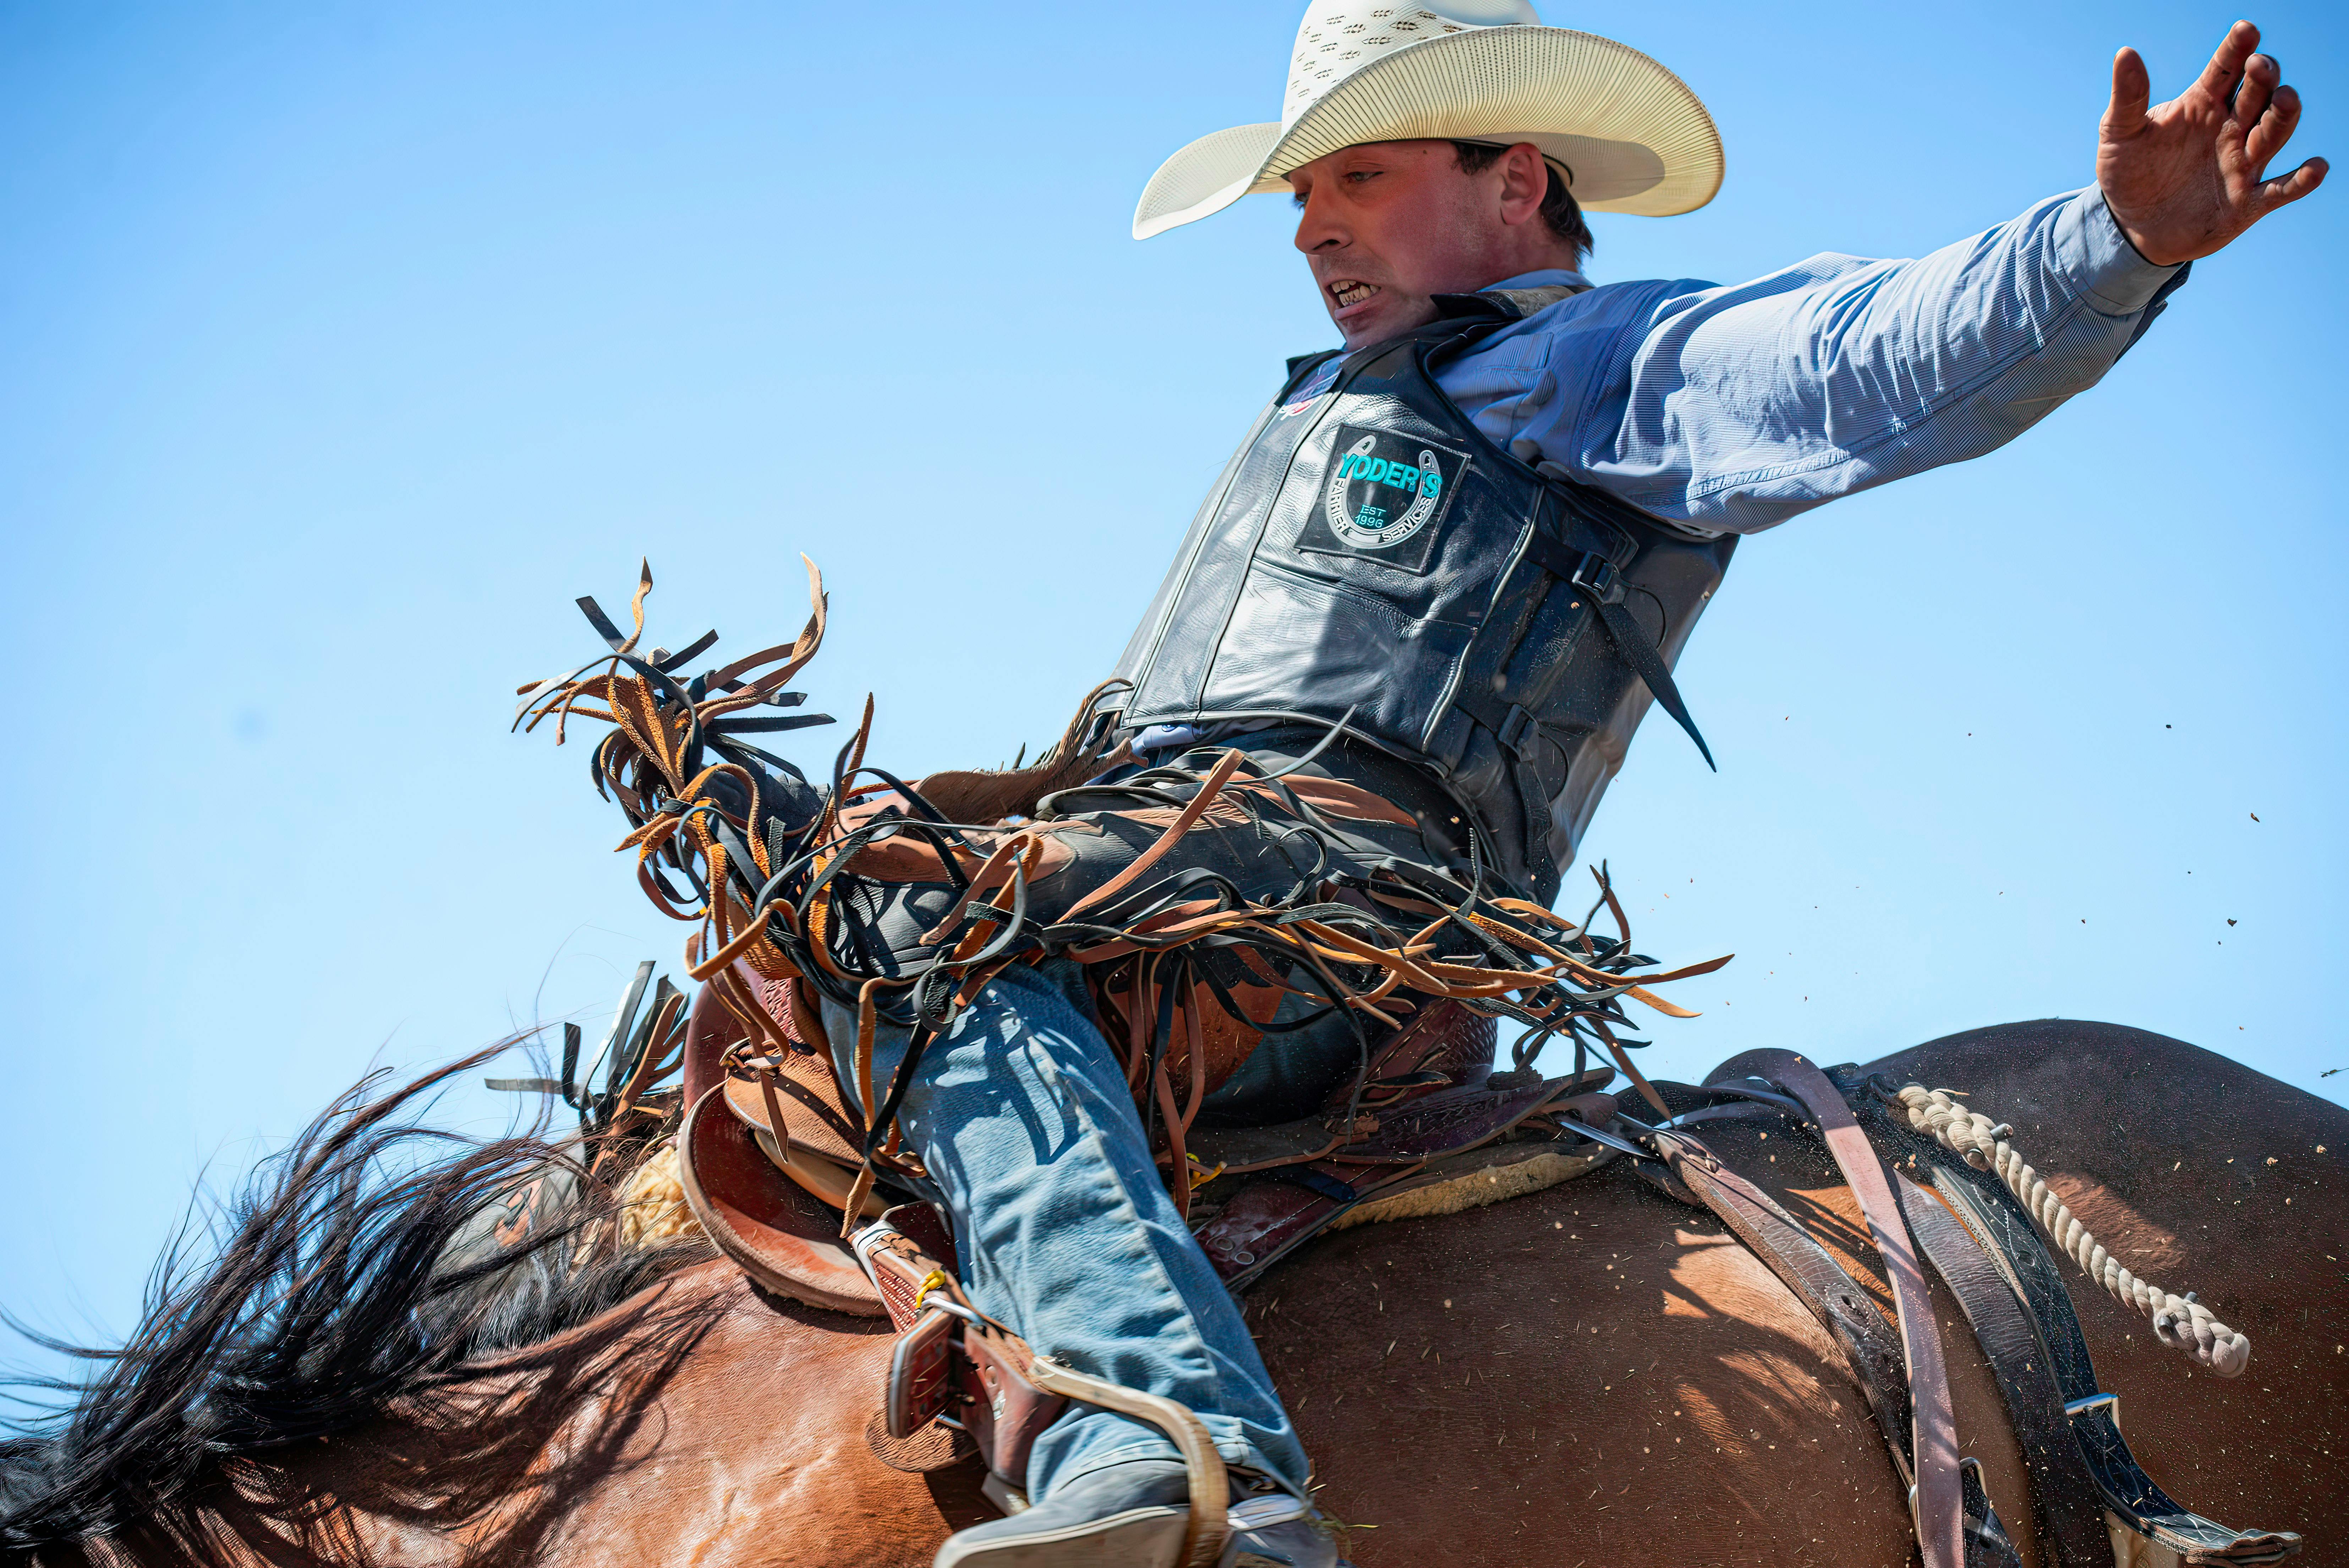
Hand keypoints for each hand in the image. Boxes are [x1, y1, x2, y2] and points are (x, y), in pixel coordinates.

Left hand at [2098, 20, 2324, 265]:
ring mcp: (2242, 164)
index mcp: (2203, 103)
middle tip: (2259, 66)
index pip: (2226, 69)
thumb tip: (2125, 53)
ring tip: (2283, 99)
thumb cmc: (2129, 172)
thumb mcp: (2119, 134)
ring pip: (2274, 133)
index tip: (2246, 30)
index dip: (2237, 49)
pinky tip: (2316, 168)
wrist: (2131, 225)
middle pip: (2258, 96)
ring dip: (2282, 117)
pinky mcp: (2247, 203)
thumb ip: (2128, 97)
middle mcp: (2230, 128)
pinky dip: (2300, 181)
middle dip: (2263, 79)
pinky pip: (2280, 190)